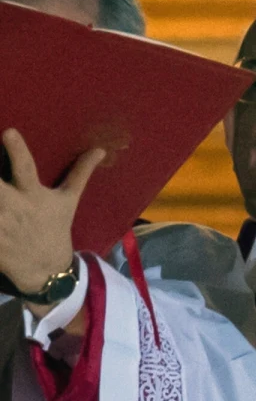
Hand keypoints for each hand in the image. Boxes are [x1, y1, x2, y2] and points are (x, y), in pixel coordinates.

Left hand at [0, 129, 104, 293]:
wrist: (45, 270)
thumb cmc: (55, 228)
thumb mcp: (69, 200)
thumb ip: (80, 172)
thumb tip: (100, 149)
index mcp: (33, 195)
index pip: (25, 168)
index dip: (17, 150)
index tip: (8, 131)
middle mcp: (14, 208)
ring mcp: (0, 226)